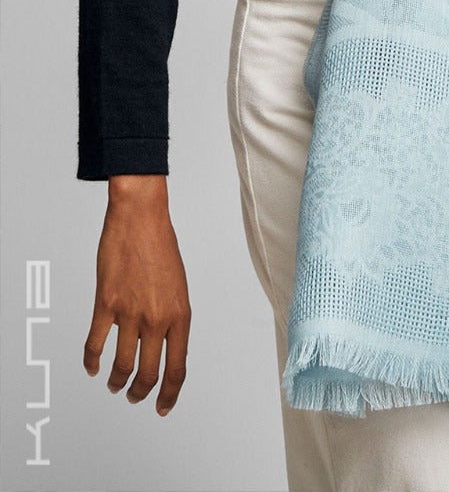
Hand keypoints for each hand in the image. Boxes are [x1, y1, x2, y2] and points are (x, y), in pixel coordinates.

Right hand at [83, 175, 190, 416]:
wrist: (141, 218)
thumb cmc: (161, 247)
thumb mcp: (178, 286)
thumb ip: (172, 317)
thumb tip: (163, 344)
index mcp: (181, 315)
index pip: (178, 368)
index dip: (170, 393)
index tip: (162, 406)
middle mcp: (158, 319)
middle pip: (149, 374)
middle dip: (141, 393)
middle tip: (135, 398)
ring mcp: (130, 313)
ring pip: (122, 365)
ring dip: (117, 382)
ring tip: (114, 385)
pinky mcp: (106, 304)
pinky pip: (95, 345)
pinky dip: (91, 361)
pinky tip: (92, 367)